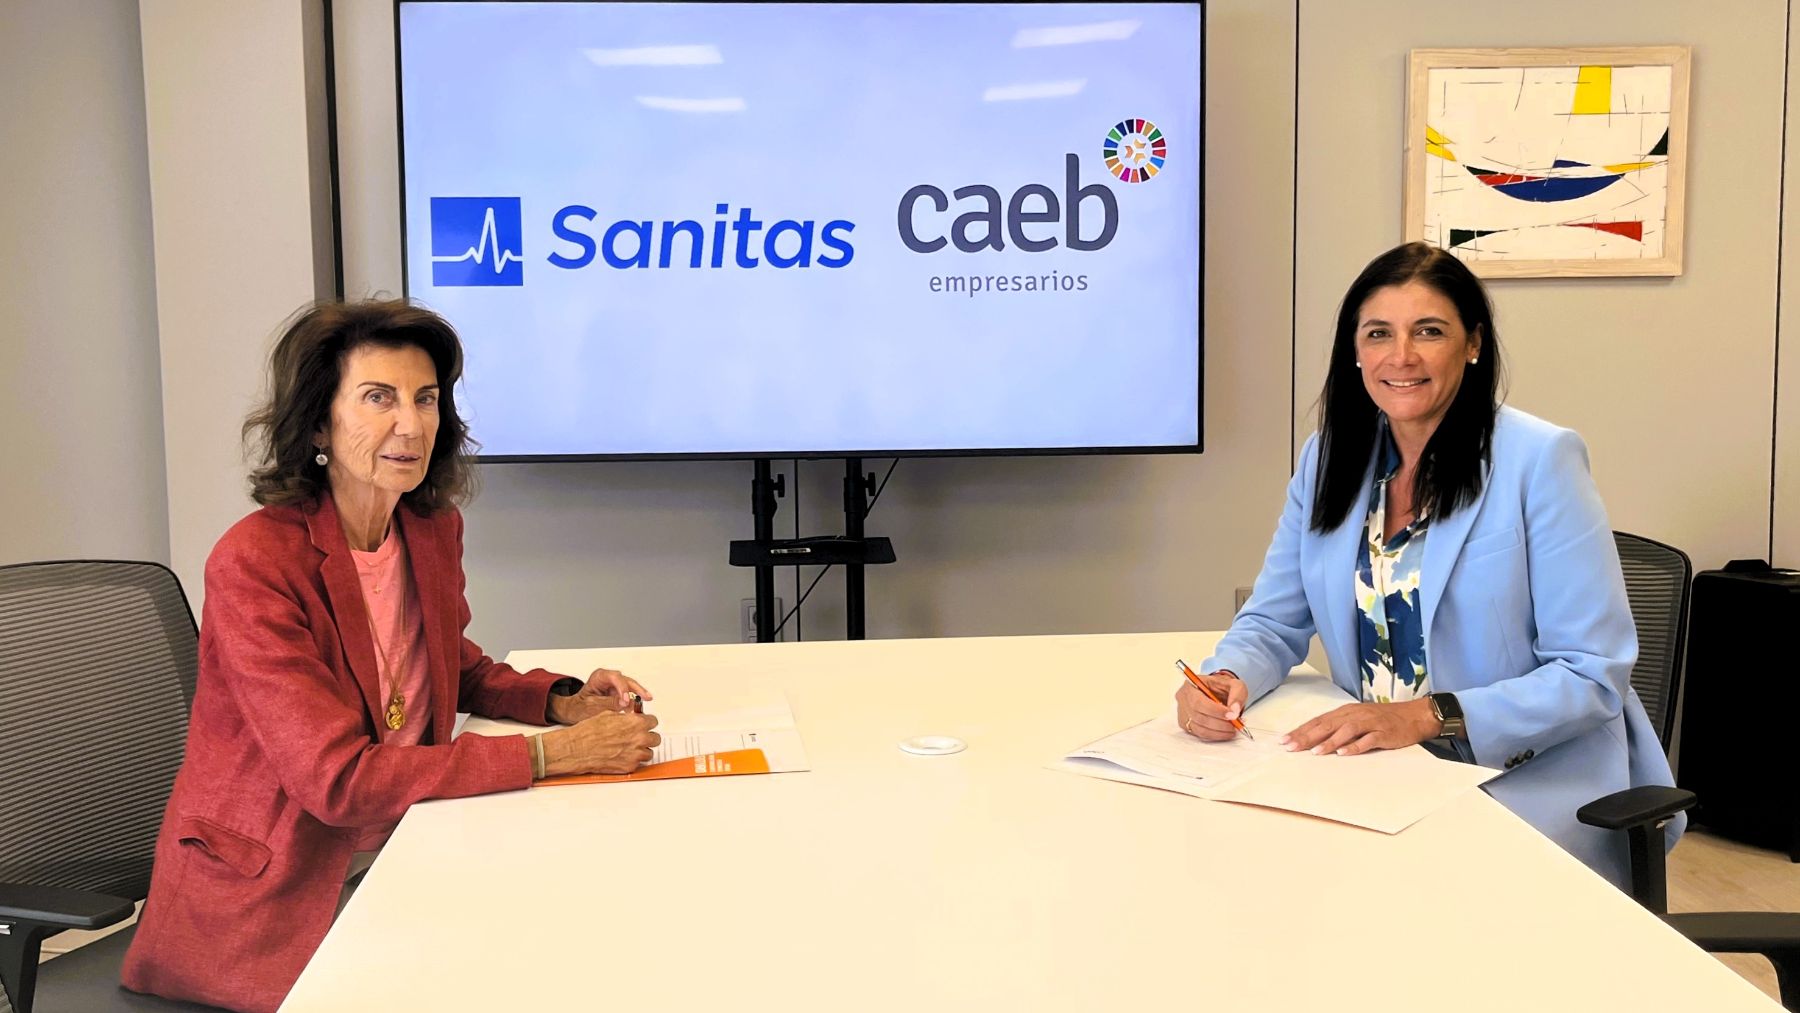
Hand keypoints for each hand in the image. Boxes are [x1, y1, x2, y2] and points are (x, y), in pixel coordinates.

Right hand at [539, 711, 661, 775]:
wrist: (578, 748)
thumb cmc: (589, 732)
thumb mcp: (609, 715)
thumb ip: (626, 718)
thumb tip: (632, 718)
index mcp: (636, 723)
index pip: (653, 721)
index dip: (647, 723)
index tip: (644, 725)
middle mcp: (639, 738)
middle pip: (655, 738)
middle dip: (647, 736)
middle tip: (638, 737)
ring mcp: (635, 754)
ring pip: (649, 752)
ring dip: (641, 750)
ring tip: (629, 748)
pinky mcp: (630, 766)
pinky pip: (638, 763)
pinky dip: (632, 760)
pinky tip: (622, 756)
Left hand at [547, 667, 652, 724]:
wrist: (574, 712)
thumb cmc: (578, 707)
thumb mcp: (591, 706)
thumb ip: (608, 704)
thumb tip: (625, 703)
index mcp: (599, 677)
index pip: (615, 678)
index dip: (623, 688)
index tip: (626, 701)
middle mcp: (609, 679)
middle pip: (626, 681)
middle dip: (637, 690)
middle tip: (647, 698)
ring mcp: (614, 687)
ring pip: (630, 688)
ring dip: (637, 697)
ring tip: (642, 707)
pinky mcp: (618, 695)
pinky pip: (629, 697)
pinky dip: (634, 704)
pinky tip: (637, 711)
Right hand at [1175, 669, 1248, 740]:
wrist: (1217, 692)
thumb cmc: (1222, 688)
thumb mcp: (1234, 684)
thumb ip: (1237, 695)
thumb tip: (1234, 711)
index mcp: (1191, 684)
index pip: (1199, 701)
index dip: (1215, 711)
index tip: (1232, 715)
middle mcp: (1183, 698)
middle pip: (1198, 716)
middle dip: (1220, 723)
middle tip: (1235, 725)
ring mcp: (1182, 713)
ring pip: (1199, 728)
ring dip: (1219, 732)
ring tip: (1233, 729)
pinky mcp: (1185, 724)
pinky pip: (1200, 734)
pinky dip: (1215, 735)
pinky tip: (1225, 732)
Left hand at [1280, 699, 1439, 755]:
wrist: (1414, 715)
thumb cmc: (1383, 719)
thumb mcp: (1358, 719)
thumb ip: (1338, 727)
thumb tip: (1313, 739)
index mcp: (1346, 711)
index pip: (1319, 721)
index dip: (1301, 730)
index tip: (1284, 740)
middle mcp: (1355, 714)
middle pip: (1327, 725)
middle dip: (1307, 736)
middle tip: (1291, 747)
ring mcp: (1370, 723)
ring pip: (1346, 731)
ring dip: (1329, 742)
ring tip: (1314, 752)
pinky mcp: (1384, 733)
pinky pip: (1368, 740)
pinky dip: (1355, 746)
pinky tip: (1344, 753)